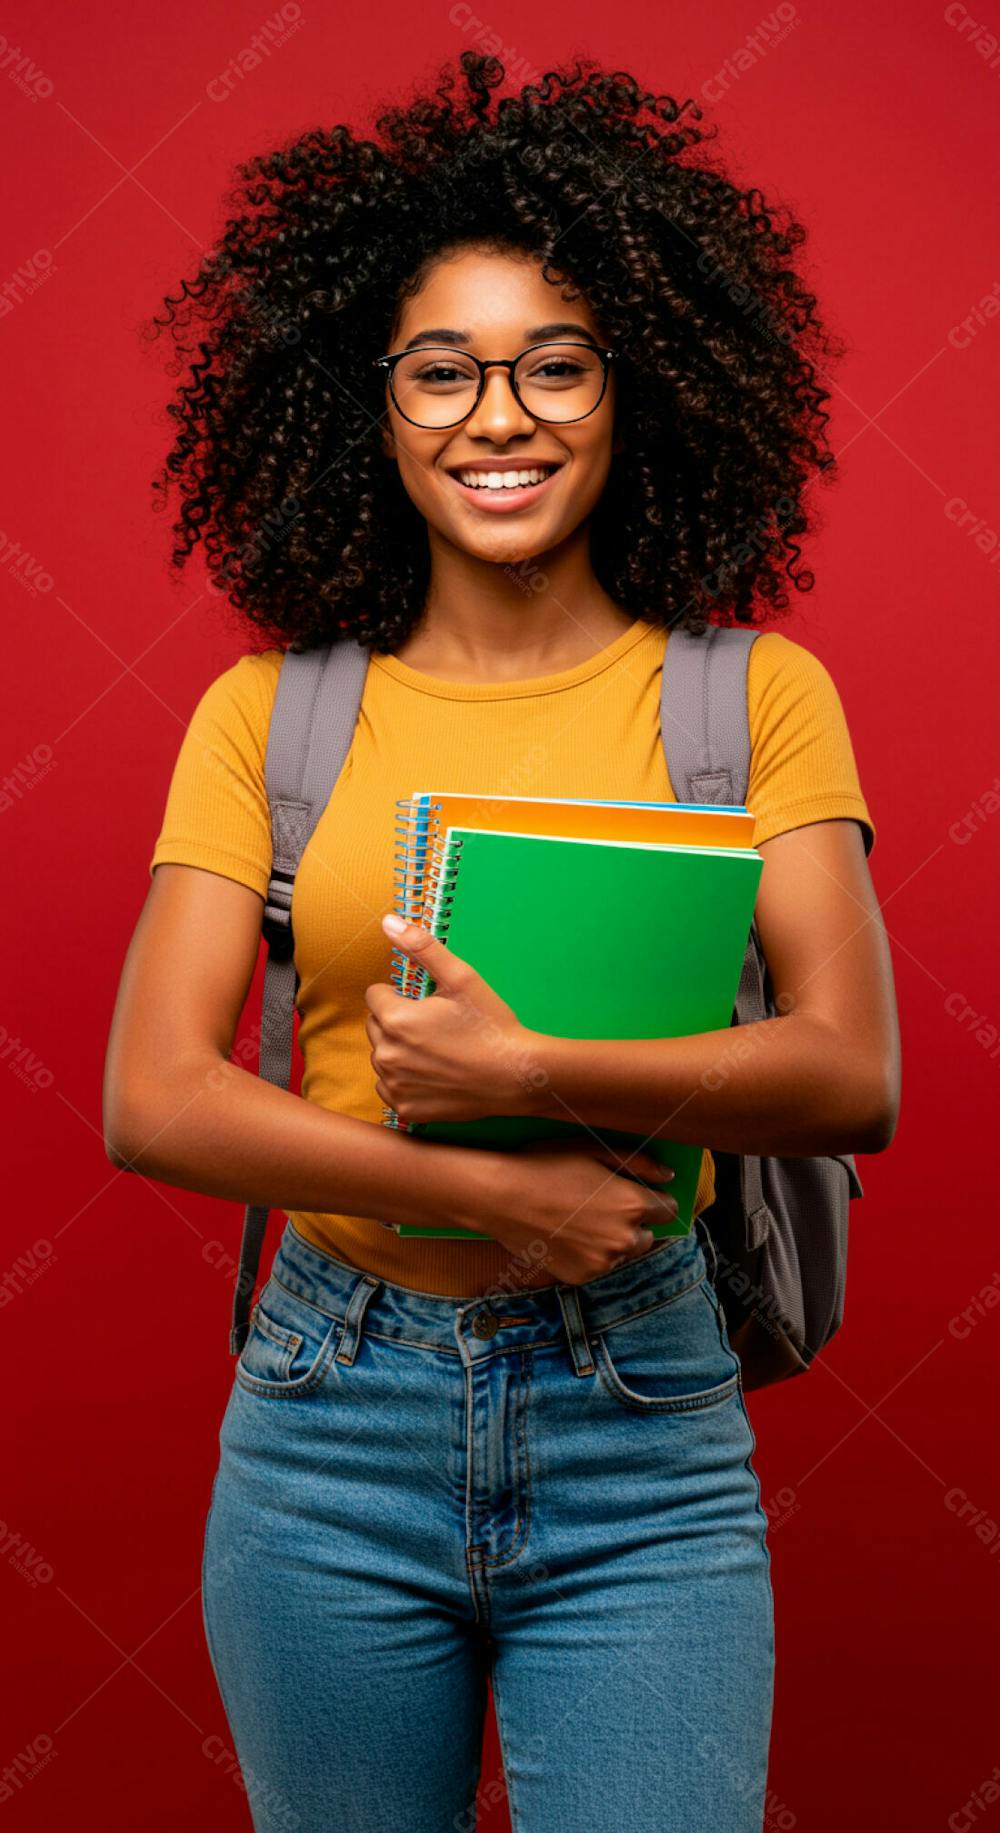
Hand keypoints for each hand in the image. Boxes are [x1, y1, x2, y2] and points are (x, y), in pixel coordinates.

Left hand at [364, 913, 545, 1125]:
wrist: (517, 1076)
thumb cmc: (491, 1025)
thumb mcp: (461, 978)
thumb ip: (421, 947)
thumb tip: (388, 921)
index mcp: (395, 1019)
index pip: (375, 995)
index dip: (400, 995)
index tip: (427, 1004)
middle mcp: (387, 1055)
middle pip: (375, 1026)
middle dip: (397, 1021)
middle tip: (435, 1026)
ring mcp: (394, 1084)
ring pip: (382, 1057)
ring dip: (399, 1050)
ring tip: (438, 1051)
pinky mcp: (405, 1108)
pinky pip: (389, 1087)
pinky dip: (405, 1080)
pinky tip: (434, 1074)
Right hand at [455, 1136, 680, 1283]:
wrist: (501, 1196)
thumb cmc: (546, 1165)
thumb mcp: (594, 1150)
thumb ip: (639, 1163)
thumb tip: (668, 1177)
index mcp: (633, 1205)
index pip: (667, 1209)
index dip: (651, 1198)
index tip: (632, 1192)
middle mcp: (624, 1239)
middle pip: (647, 1236)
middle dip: (632, 1223)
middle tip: (600, 1206)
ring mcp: (602, 1262)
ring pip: (621, 1253)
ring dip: (610, 1241)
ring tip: (578, 1220)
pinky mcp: (580, 1276)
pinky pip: (597, 1266)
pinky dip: (588, 1255)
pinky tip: (565, 1235)